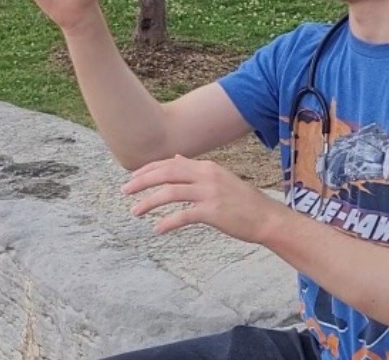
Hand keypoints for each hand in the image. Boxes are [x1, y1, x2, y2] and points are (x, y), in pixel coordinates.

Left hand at [121, 155, 285, 241]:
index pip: (170, 163)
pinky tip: (158, 229)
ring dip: (149, 202)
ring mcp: (210, 193)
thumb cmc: (240, 200)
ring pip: (171, 192)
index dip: (149, 169)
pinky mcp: (213, 211)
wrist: (264, 217)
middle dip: (143, 180)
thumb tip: (175, 159)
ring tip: (135, 212)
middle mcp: (206, 175)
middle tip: (124, 190)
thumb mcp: (218, 178)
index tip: (132, 177)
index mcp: (206, 166)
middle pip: (167, 173)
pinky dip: (168, 222)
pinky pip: (184, 215)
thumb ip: (195, 170)